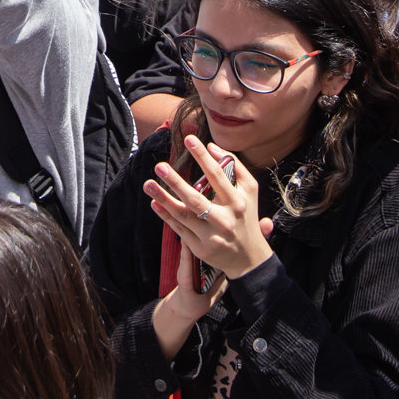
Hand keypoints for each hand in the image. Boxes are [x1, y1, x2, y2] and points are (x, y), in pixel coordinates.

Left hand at [146, 134, 273, 278]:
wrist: (249, 258)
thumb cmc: (247, 217)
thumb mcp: (250, 191)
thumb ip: (235, 167)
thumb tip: (212, 147)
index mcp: (237, 202)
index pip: (217, 176)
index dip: (202, 157)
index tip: (188, 139)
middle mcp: (223, 220)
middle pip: (196, 199)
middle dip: (176, 182)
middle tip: (160, 166)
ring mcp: (210, 236)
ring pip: (183, 216)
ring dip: (164, 199)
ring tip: (148, 184)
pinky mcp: (199, 248)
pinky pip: (179, 229)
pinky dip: (165, 216)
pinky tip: (154, 203)